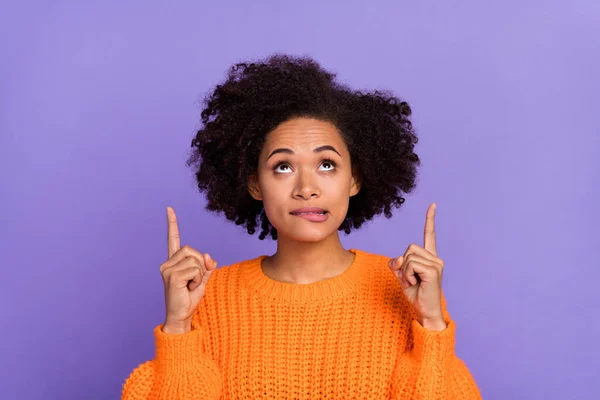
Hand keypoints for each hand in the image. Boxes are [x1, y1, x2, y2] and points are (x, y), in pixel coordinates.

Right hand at [160, 206, 217, 333]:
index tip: (169, 208)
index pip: (172, 239)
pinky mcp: (171, 277)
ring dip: (200, 273)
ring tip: (191, 285)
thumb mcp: (202, 279)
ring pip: (195, 259)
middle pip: (192, 249)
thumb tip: (207, 256)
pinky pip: (195, 269)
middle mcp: (167, 263)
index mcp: (173, 262)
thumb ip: (207, 266)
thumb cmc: (189, 298)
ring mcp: (167, 269)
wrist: (181, 317)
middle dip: (200, 264)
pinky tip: (189, 288)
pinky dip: (198, 279)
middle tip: (195, 281)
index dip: (172, 224)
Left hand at [388, 203, 445, 329]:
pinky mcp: (433, 271)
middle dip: (403, 264)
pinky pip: (410, 265)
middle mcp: (435, 258)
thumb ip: (397, 264)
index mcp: (429, 258)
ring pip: (408, 257)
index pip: (429, 235)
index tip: (432, 205)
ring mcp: (436, 264)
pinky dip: (408, 276)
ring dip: (405, 272)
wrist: (426, 312)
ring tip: (414, 283)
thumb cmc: (416, 295)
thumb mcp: (402, 277)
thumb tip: (398, 259)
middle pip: (409, 248)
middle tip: (410, 279)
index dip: (429, 220)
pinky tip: (416, 284)